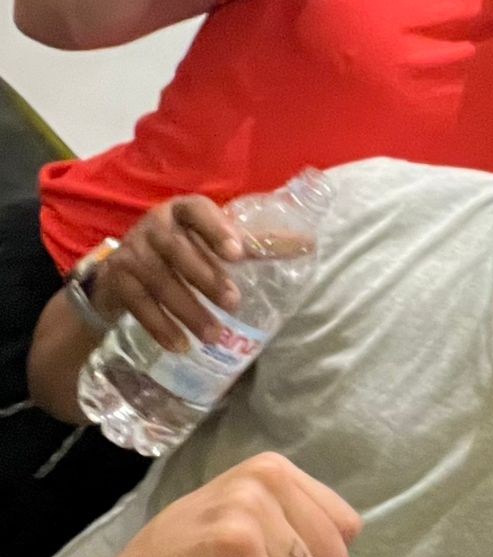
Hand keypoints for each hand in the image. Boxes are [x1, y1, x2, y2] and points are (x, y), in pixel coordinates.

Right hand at [92, 196, 246, 350]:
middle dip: (206, 277)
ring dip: (188, 310)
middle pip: (177, 249)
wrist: (124, 269)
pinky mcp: (119, 280)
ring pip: (160, 281)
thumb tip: (310, 245)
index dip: (216, 229)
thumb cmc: (186, 250)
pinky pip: (140, 306)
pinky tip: (181, 345)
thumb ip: (258, 244)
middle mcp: (155, 225)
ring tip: (214, 335)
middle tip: (233, 302)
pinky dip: (161, 327)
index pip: (198, 211)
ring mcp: (133, 252)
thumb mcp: (216, 241)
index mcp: (183, 211)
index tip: (237, 253)